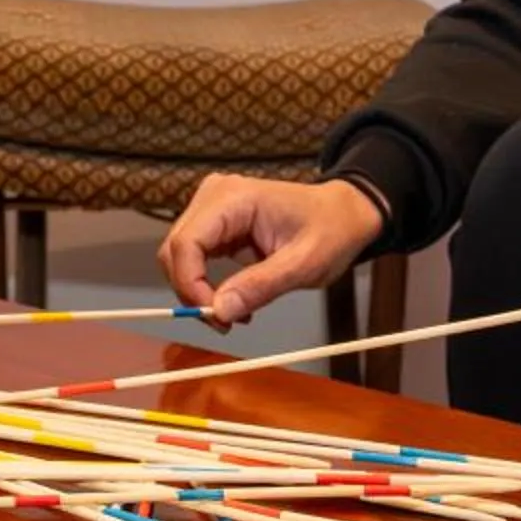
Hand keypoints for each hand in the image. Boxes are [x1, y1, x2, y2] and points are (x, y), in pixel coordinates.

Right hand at [157, 175, 385, 325]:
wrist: (344, 214)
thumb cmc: (332, 231)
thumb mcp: (304, 263)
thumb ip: (260, 286)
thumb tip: (219, 311)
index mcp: (233, 198)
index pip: (186, 243)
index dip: (190, 284)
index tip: (215, 317)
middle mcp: (214, 197)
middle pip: (175, 250)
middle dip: (192, 293)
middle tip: (224, 323)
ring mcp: (211, 208)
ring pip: (179, 257)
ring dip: (197, 292)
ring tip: (234, 314)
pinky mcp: (215, 224)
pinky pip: (194, 258)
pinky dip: (206, 285)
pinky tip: (235, 300)